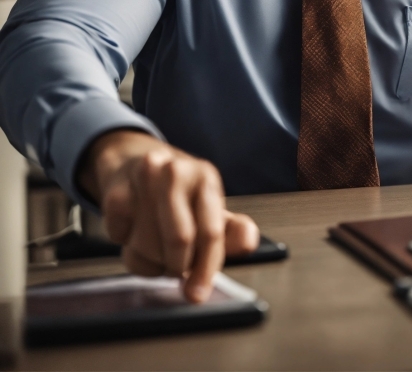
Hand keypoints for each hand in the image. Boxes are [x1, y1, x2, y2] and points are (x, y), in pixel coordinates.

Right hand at [76, 130, 259, 301]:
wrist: (135, 165)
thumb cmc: (177, 197)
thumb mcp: (208, 211)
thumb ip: (231, 232)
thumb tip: (248, 240)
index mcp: (206, 179)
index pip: (211, 232)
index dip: (205, 268)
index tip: (196, 295)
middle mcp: (177, 171)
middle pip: (179, 240)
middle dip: (176, 265)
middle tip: (173, 267)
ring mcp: (144, 176)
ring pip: (146, 243)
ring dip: (150, 258)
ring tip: (154, 244)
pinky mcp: (115, 188)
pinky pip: (119, 236)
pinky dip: (124, 244)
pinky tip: (132, 229)